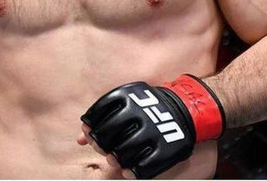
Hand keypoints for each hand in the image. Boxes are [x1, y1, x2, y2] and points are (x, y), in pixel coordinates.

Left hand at [79, 81, 196, 178]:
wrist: (186, 109)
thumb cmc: (148, 107)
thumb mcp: (127, 104)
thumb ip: (103, 118)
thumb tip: (80, 138)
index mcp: (128, 96)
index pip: (99, 113)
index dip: (91, 126)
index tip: (91, 133)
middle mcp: (140, 112)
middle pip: (108, 134)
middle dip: (101, 144)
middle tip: (102, 148)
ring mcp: (153, 131)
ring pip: (123, 152)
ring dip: (114, 158)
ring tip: (114, 159)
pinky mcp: (165, 149)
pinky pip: (144, 166)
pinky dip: (131, 171)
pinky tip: (127, 171)